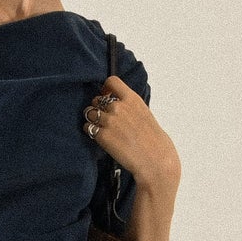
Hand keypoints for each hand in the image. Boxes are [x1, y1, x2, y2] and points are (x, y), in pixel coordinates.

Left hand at [82, 75, 179, 197]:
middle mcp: (119, 107)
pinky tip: (99, 136)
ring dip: (92, 119)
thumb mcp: (144, 113)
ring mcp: (109, 121)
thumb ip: (129, 106)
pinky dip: (90, 131)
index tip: (105, 94)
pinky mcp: (102, 136)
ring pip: (89, 113)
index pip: (111, 81)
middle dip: (98, 108)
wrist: (154, 158)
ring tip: (101, 128)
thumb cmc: (152, 139)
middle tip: (104, 118)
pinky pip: (87, 127)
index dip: (105, 88)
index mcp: (132, 99)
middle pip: (96, 100)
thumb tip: (115, 102)